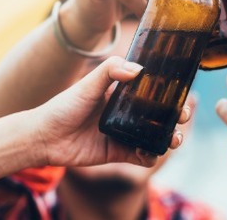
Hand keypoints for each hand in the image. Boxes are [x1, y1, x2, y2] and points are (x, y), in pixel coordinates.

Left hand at [31, 56, 192, 167]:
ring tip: (174, 139)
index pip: (153, 90)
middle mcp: (127, 113)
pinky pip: (141, 156)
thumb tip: (138, 69)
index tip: (182, 91)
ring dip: (169, 137)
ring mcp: (124, 133)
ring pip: (155, 136)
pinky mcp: (118, 153)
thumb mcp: (87, 84)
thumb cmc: (63, 106)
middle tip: (183, 116)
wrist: (44, 137)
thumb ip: (110, 71)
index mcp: (122, 93)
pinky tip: (150, 152)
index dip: (170, 91)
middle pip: (160, 114)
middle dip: (177, 116)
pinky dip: (150, 156)